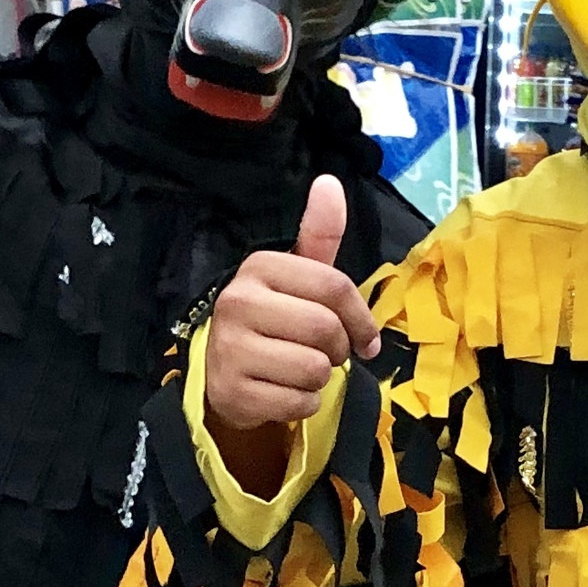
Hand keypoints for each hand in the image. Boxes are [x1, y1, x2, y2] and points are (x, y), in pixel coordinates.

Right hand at [205, 177, 381, 434]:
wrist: (221, 373)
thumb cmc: (272, 319)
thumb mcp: (296, 276)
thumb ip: (319, 234)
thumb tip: (330, 182)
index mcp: (259, 268)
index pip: (334, 287)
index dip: (362, 318)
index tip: (366, 338)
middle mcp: (238, 303)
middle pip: (325, 330)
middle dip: (338, 349)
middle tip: (325, 354)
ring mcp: (230, 349)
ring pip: (314, 370)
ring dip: (320, 379)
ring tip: (300, 371)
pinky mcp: (231, 392)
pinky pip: (298, 403)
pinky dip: (303, 404)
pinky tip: (283, 391)